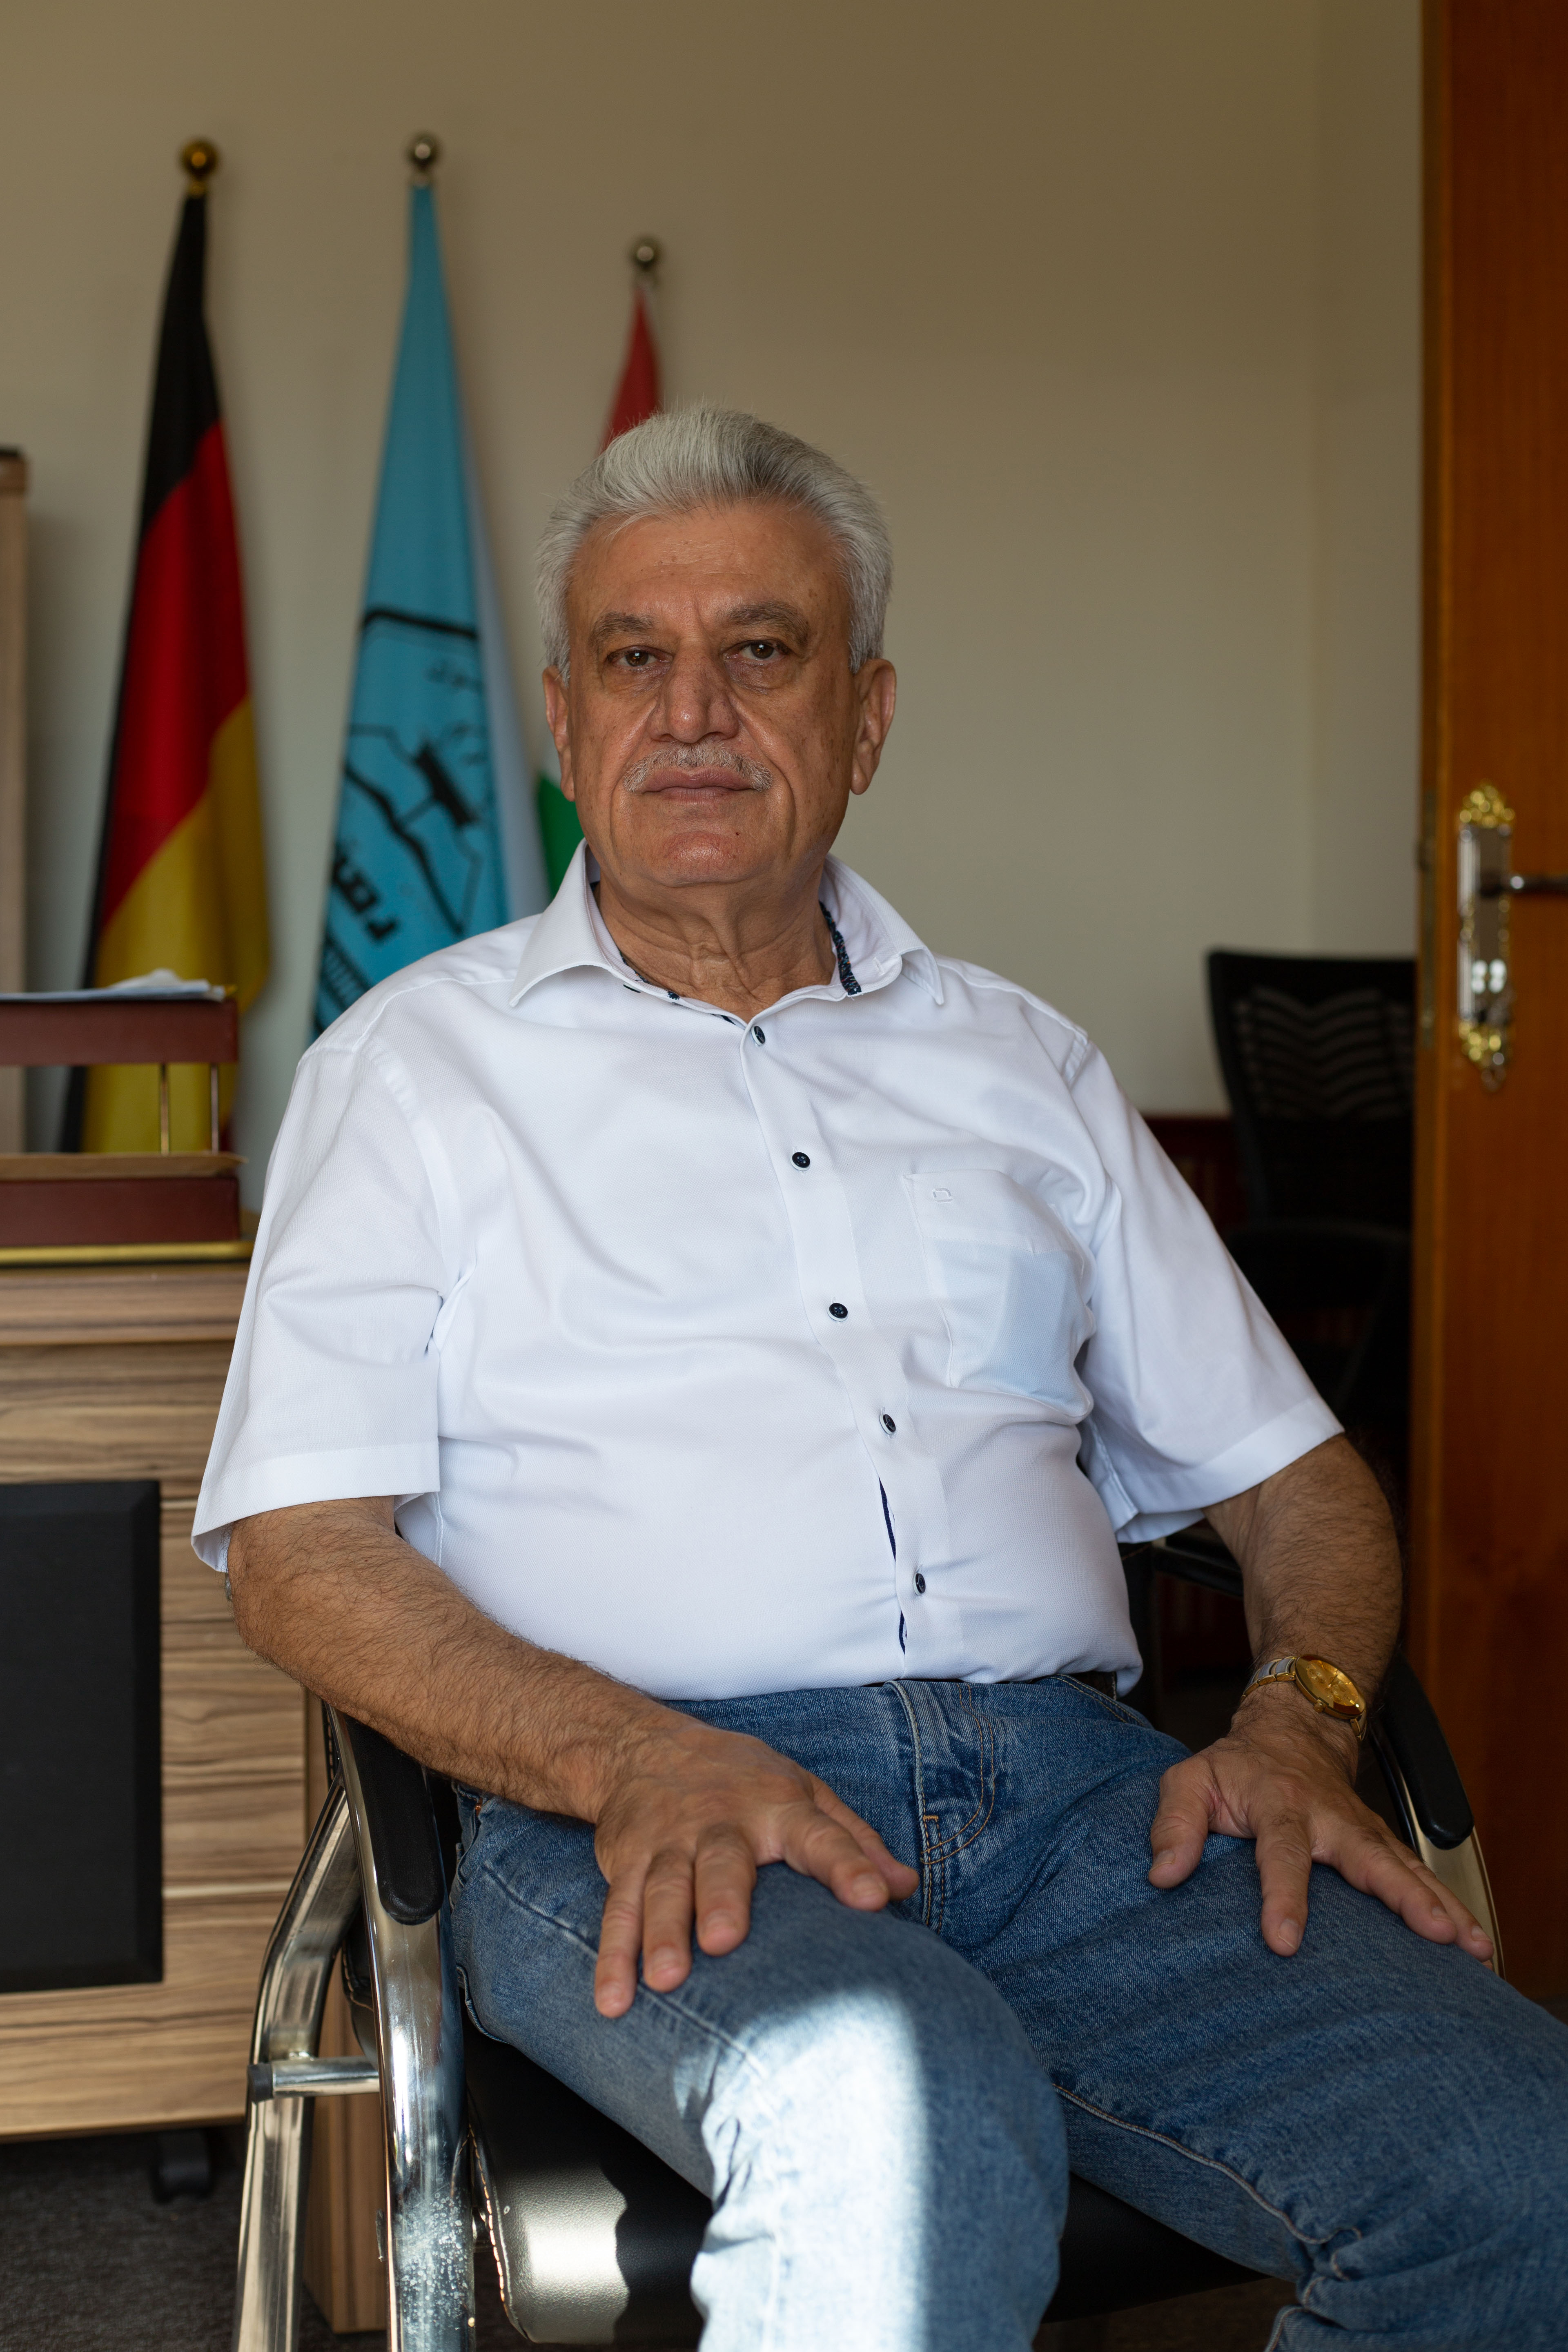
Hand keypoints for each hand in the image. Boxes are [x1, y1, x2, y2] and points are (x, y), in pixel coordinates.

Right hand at [590, 1712, 918, 2016]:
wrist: (644, 1745)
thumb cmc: (744, 1782)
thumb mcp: (806, 1794)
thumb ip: (855, 1842)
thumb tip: (905, 1887)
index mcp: (778, 1807)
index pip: (820, 1836)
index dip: (849, 1864)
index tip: (873, 1897)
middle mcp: (720, 1823)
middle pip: (722, 1863)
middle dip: (721, 1899)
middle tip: (726, 1940)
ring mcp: (667, 1842)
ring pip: (663, 1888)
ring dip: (660, 1934)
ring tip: (666, 1979)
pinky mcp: (626, 1861)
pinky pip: (618, 1910)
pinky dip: (611, 1957)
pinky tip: (612, 2000)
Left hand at [1148, 1686, 1494, 1963]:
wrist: (1292, 1728)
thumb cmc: (1237, 1766)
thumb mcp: (1189, 1779)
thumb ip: (1174, 1823)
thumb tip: (1162, 1875)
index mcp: (1278, 1803)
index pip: (1282, 1852)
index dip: (1282, 1896)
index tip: (1283, 1941)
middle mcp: (1329, 1817)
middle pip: (1368, 1857)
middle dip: (1402, 1896)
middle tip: (1434, 1932)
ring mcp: (1362, 1829)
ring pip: (1406, 1867)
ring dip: (1440, 1905)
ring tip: (1471, 1947)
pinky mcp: (1382, 1843)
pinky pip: (1419, 1874)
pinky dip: (1451, 1905)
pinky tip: (1476, 1944)